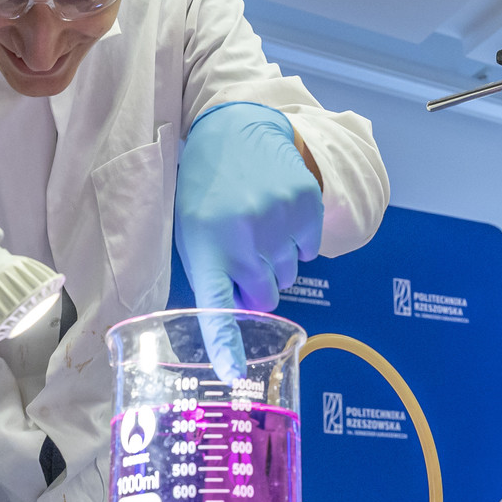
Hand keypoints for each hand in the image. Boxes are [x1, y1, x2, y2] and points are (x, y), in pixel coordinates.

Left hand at [175, 102, 321, 377]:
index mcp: (205, 246)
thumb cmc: (205, 189)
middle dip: (258, 285)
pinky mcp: (305, 205)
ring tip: (257, 224)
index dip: (225, 344)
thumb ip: (213, 273)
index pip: (216, 307)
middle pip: (265, 297)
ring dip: (277, 260)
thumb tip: (242, 316)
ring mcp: (278, 220)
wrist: (233, 128)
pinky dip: (298, 240)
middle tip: (242, 254)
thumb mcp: (191, 231)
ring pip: (289, 274)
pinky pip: (310, 250)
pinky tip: (278, 214)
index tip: (234, 373)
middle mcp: (243, 237)